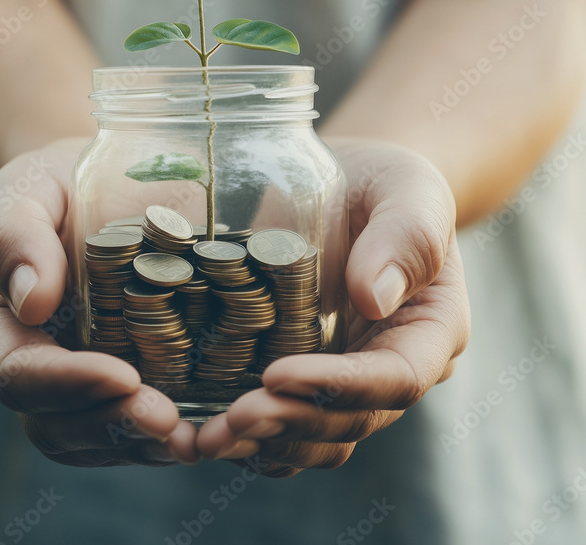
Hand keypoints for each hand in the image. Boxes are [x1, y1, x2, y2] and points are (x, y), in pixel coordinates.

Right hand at [0, 138, 200, 466]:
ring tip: (196, 439)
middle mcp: (37, 367)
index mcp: (2, 323)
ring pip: (99, 442)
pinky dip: (174, 438)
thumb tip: (32, 301)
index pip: (19, 372)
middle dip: (113, 426)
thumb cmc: (56, 184)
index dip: (67, 384)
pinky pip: (139, 433)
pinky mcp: (127, 389)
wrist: (100, 186)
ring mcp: (82, 386)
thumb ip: (15, 235)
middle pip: (57, 425)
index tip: (122, 376)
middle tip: (167, 421)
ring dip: (146, 446)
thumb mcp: (27, 190)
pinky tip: (215, 429)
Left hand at [196, 139, 470, 475]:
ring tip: (207, 438)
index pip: (394, 378)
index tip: (276, 375)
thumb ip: (404, 237)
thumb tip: (373, 298)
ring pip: (313, 440)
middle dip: (290, 424)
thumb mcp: (408, 190)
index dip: (337, 387)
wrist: (350, 186)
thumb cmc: (386, 182)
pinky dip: (247, 439)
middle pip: (348, 421)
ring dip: (263, 446)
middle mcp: (389, 368)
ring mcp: (344, 382)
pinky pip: (282, 429)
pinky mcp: (303, 380)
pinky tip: (200, 432)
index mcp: (429, 331)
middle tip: (230, 419)